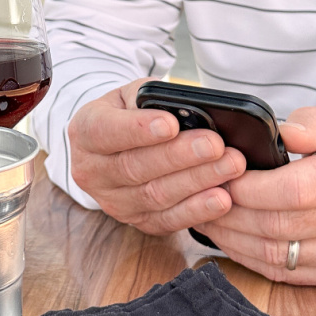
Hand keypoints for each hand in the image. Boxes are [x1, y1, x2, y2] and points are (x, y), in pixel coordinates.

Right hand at [66, 80, 245, 235]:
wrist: (116, 144)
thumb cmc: (130, 112)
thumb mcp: (131, 94)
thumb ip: (151, 98)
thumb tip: (188, 110)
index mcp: (85, 131)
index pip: (106, 132)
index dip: (138, 130)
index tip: (171, 124)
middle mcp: (91, 170)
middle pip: (136, 167)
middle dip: (180, 156)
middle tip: (216, 145)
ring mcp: (112, 201)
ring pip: (154, 195)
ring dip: (196, 182)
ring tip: (229, 168)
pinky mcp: (136, 221)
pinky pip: (167, 220)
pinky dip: (197, 211)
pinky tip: (221, 199)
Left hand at [203, 106, 315, 286]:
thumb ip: (309, 123)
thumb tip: (275, 135)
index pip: (295, 190)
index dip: (250, 188)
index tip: (222, 178)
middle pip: (280, 225)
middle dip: (232, 214)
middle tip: (201, 199)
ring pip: (279, 255)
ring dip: (235, 240)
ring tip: (208, 219)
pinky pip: (287, 274)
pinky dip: (252, 258)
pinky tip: (232, 240)